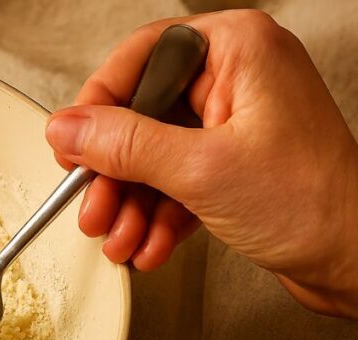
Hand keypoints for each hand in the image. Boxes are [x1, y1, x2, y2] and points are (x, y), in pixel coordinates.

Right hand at [45, 9, 357, 317]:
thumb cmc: (315, 203)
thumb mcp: (201, 169)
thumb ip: (125, 145)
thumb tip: (68, 127)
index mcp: (238, 50)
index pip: (141, 58)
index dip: (99, 105)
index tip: (73, 145)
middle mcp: (238, 79)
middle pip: (141, 114)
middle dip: (114, 174)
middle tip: (92, 208)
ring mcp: (235, 125)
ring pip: (154, 156)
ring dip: (131, 206)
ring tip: (119, 240)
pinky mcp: (234, 166)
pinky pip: (176, 183)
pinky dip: (157, 217)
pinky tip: (148, 246)